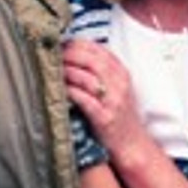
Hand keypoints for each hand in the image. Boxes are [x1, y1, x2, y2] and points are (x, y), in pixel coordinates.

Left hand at [62, 39, 148, 160]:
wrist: (132, 143)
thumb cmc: (120, 113)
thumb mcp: (117, 86)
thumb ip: (102, 69)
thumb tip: (75, 52)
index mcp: (121, 72)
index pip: (99, 49)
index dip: (78, 44)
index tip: (63, 44)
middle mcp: (119, 84)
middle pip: (92, 60)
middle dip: (70, 55)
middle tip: (55, 56)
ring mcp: (113, 101)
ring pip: (87, 78)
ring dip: (68, 72)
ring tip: (55, 71)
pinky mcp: (104, 118)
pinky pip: (84, 100)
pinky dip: (71, 92)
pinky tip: (61, 89)